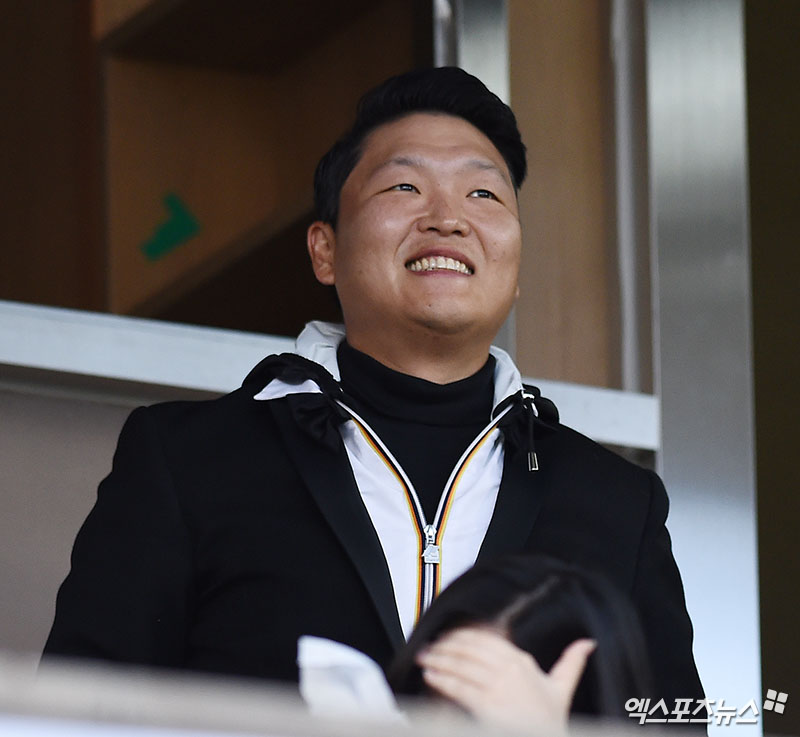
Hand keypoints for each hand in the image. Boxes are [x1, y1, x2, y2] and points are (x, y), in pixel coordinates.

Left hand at [415, 626, 595, 733]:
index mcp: (523, 662)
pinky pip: (461, 688)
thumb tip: (588, 643)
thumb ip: (572, 662)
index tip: (448, 636)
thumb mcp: (562, 689)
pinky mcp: (489, 707)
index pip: (487, 640)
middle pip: (470, 650)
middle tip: (429, 646)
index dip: (463, 636)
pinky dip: (444, 680)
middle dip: (446, 646)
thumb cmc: (550, 721)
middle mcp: (511, 671)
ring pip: (462, 667)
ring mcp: (500, 688)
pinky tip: (432, 676)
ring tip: (425, 659)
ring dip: (440, 660)